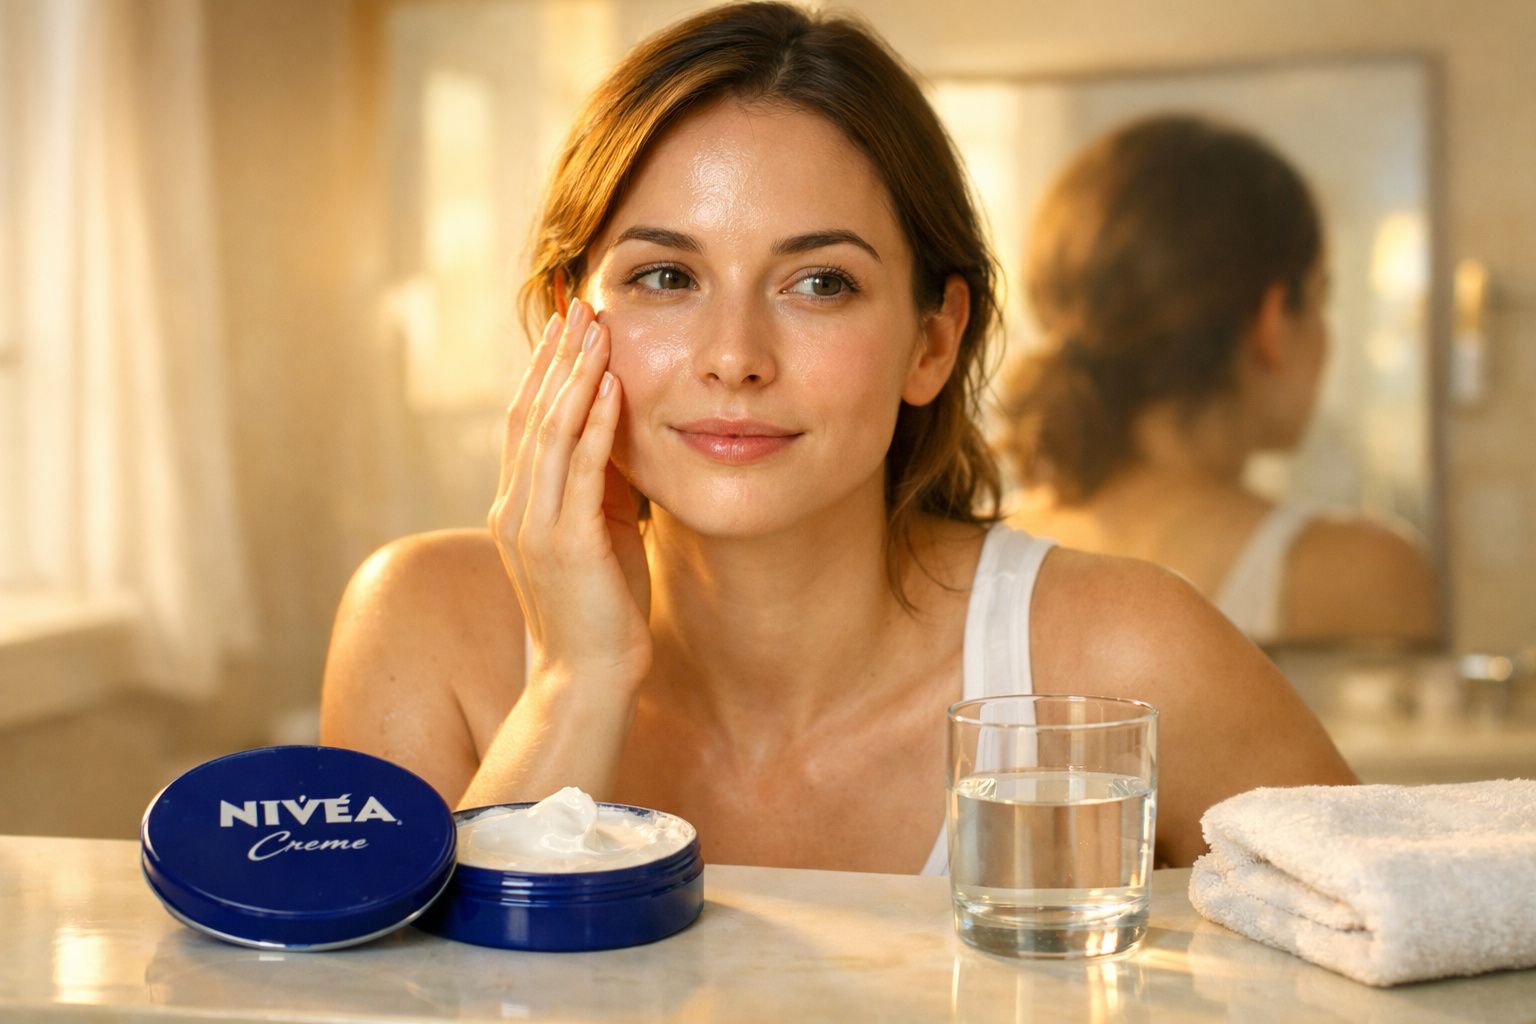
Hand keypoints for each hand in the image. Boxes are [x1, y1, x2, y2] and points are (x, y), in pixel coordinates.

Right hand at [488, 298, 652, 695]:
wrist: (586, 680)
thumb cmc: (600, 611)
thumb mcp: (599, 535)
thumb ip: (599, 488)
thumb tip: (617, 437)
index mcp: (516, 507)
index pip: (524, 423)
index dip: (544, 372)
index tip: (568, 328)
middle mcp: (514, 509)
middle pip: (528, 414)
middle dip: (555, 358)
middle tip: (578, 307)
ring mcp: (534, 526)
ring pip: (548, 431)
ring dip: (574, 376)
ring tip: (595, 330)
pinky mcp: (567, 543)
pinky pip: (580, 469)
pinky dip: (595, 423)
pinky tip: (611, 386)